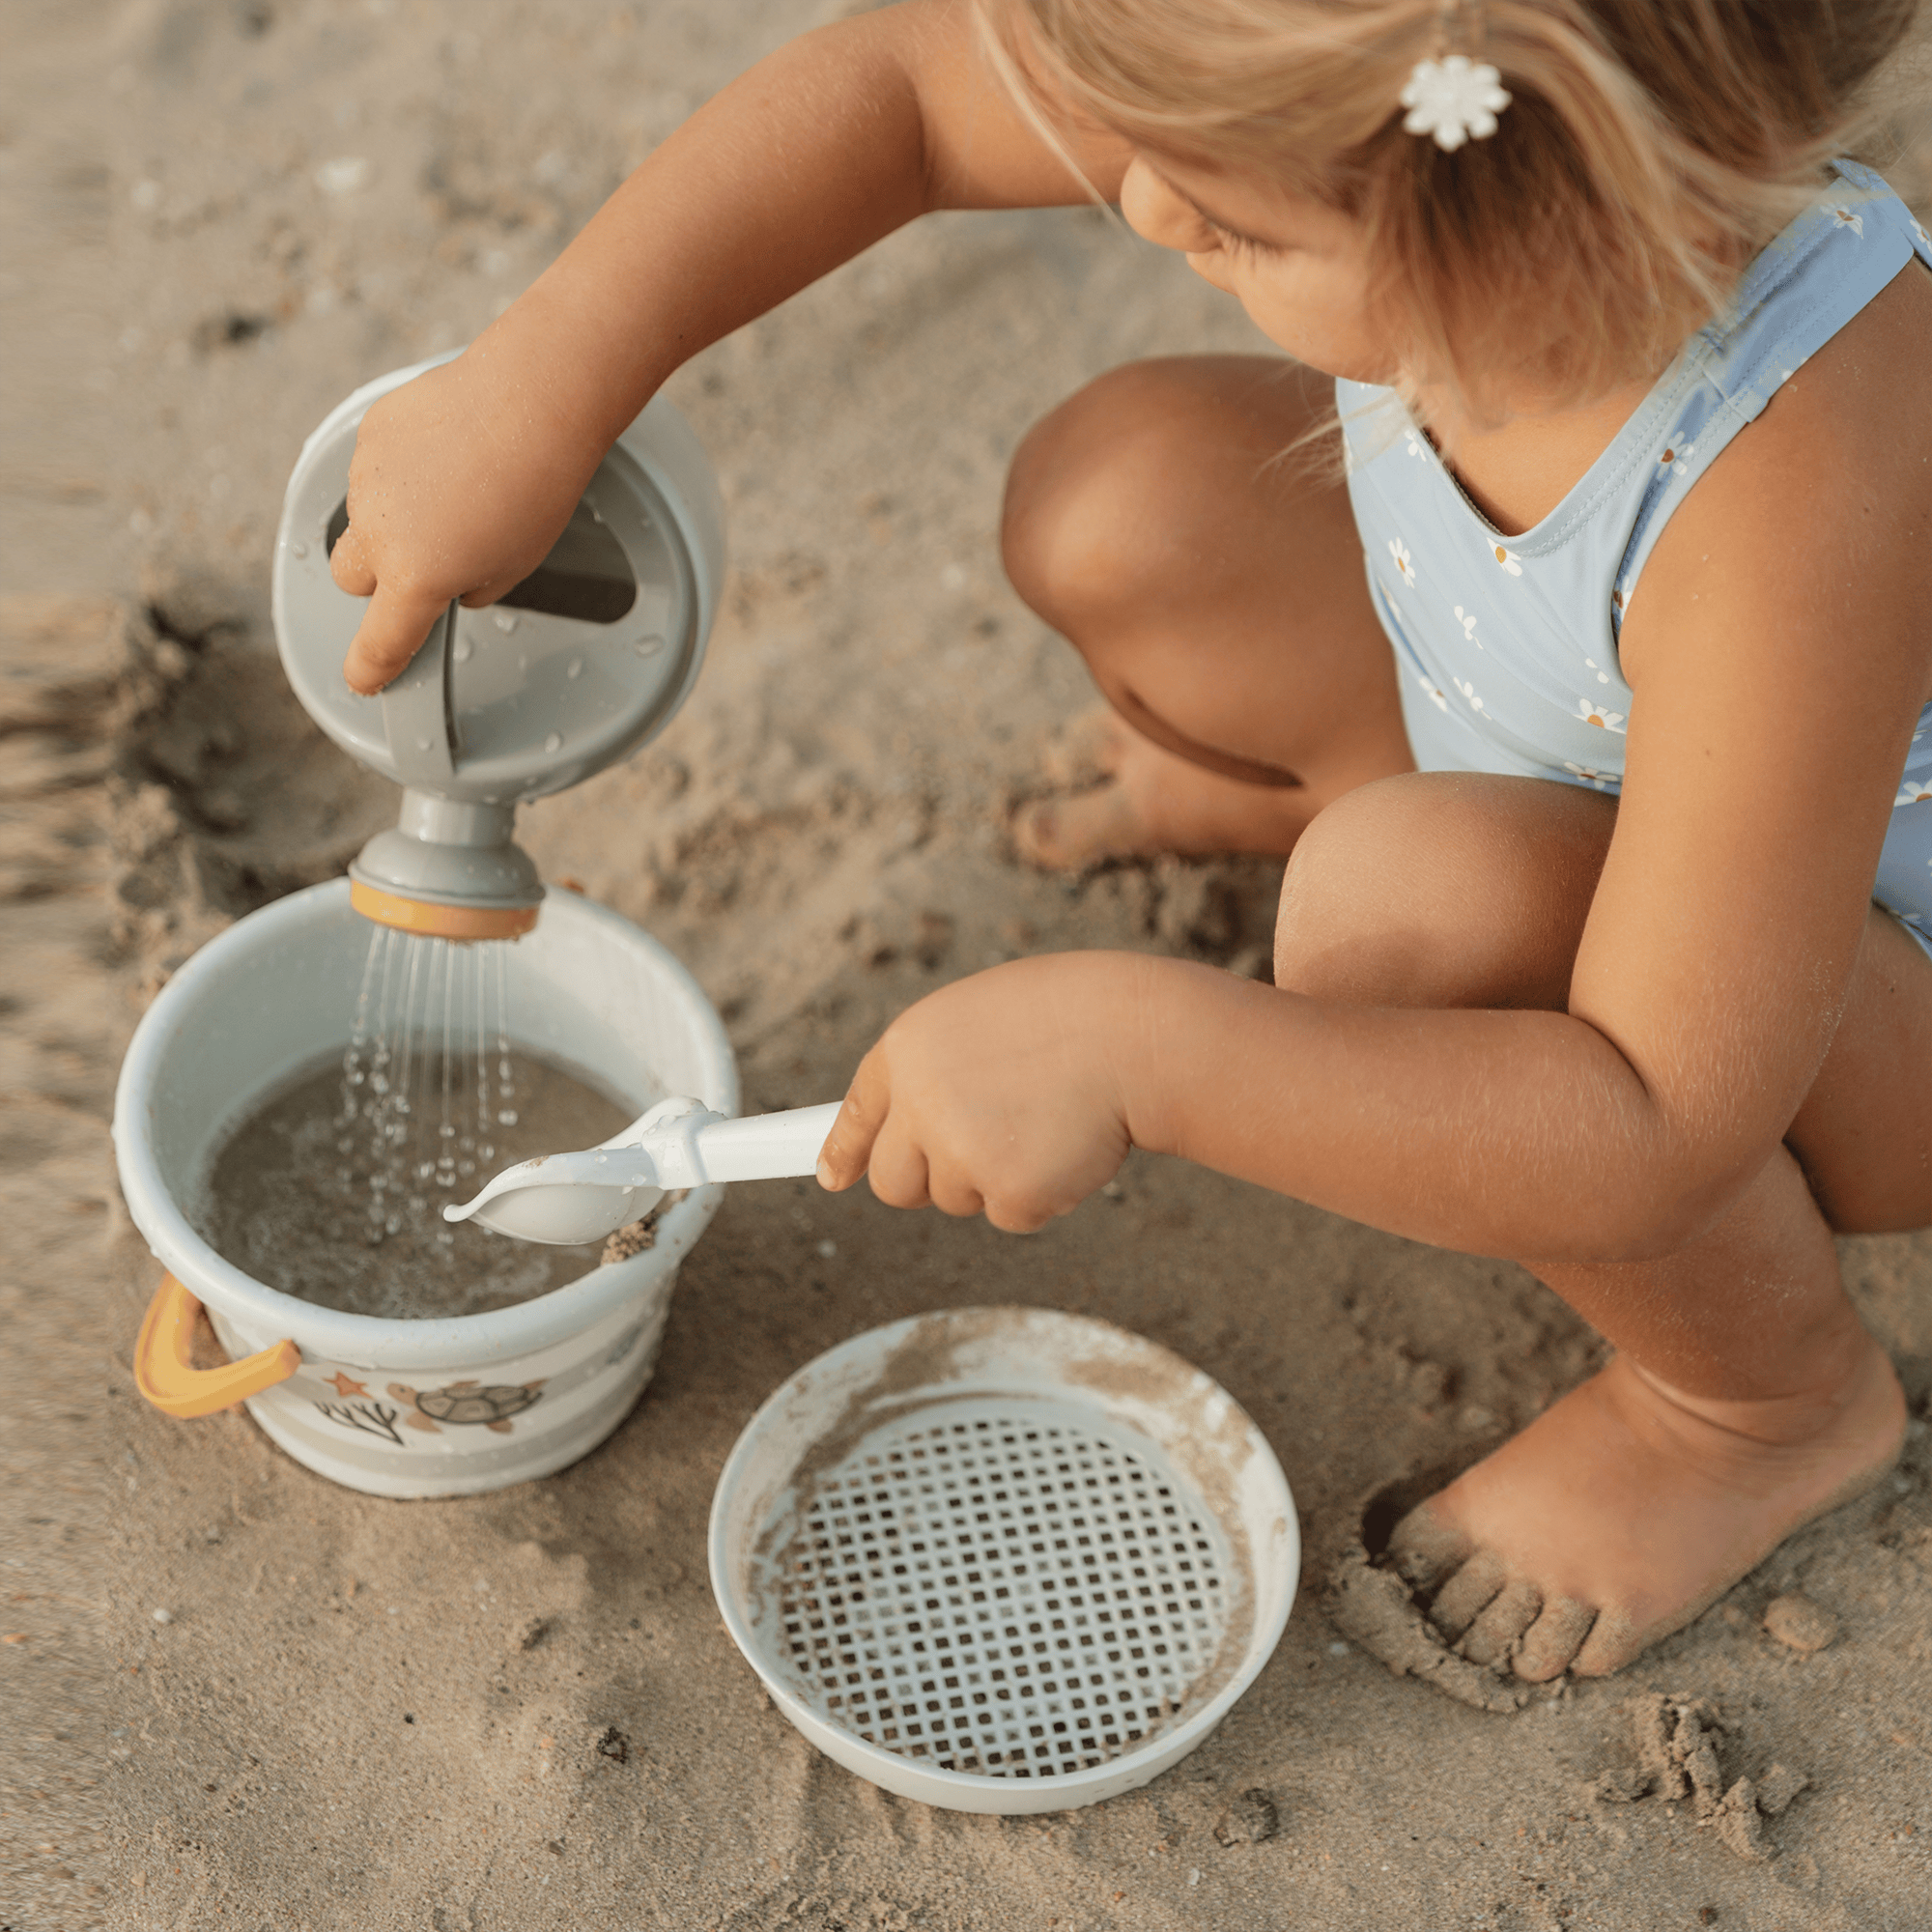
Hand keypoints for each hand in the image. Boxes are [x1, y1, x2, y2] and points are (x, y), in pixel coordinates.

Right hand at [328, 341, 605, 691]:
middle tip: (429, 559)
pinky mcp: (371, 432)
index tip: (365, 678)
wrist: (532, 400)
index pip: (380, 642)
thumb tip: (451, 580)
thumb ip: (471, 587)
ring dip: (395, 517)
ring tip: (459, 489)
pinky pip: (377, 467)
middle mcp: (378, 533)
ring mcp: (366, 480)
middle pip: (351, 578)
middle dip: (379, 579)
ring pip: (365, 517)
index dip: (372, 667)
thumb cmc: (536, 488)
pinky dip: (402, 470)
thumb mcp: (516, 565)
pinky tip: (449, 453)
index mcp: (416, 579)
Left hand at [816, 954, 1142, 1231]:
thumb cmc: (1072, 1015)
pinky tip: (1068, 1143)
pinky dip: (1041, 1194)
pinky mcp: (1008, 1192)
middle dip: (929, 1178)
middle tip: (985, 1146)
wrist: (1135, 1034)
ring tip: (1044, 1118)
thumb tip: (906, 1129)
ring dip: (995, 1177)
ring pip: (956, 1199)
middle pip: (894, 1183)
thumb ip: (937, 1068)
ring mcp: (959, 1152)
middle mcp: (918, 1103)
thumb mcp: (981, 1018)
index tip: (834, 1175)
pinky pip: (1010, 1215)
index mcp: (907, 1048)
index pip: (856, 1114)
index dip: (844, 1151)